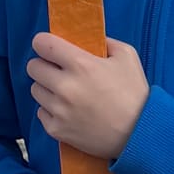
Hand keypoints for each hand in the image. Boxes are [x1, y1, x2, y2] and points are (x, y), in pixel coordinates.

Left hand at [26, 31, 148, 160]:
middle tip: (59, 71)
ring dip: (47, 88)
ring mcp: (59, 110)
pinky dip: (51, 111)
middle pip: (32, 67)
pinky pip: (41, 113)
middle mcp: (65, 86)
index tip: (50, 48)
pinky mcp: (57, 130)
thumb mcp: (127, 56)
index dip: (45, 43)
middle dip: (44, 65)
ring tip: (66, 93)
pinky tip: (68, 111)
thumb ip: (104, 42)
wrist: (140, 134)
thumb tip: (86, 39)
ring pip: (35, 90)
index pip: (42, 44)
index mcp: (81, 64)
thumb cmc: (135, 94)